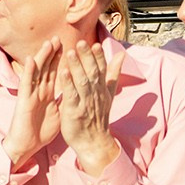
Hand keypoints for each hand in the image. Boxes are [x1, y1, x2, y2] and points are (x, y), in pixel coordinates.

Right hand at [4, 41, 63, 167]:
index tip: (69, 46)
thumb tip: (76, 90)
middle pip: (47, 68)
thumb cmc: (40, 131)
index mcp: (47, 94)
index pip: (55, 73)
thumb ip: (65, 99)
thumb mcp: (58, 112)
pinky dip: (29, 71)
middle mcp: (38, 91)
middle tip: (59, 37)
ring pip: (37, 72)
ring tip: (48, 43)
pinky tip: (32, 60)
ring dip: (42, 57)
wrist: (26, 145)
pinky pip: (27, 84)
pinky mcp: (23, 100)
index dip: (61, 60)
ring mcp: (30, 94)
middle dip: (53, 53)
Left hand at [57, 40, 123, 175]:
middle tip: (80, 42)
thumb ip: (113, 73)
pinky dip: (67, 83)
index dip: (98, 57)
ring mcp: (85, 102)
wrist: (93, 141)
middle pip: (92, 72)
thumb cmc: (98, 116)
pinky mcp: (74, 111)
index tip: (95, 44)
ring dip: (76, 66)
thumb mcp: (108, 94)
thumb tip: (121, 56)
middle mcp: (95, 94)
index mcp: (102, 89)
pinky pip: (71, 95)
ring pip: (82, 81)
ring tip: (70, 52)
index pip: (102, 69)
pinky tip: (63, 72)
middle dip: (86, 57)